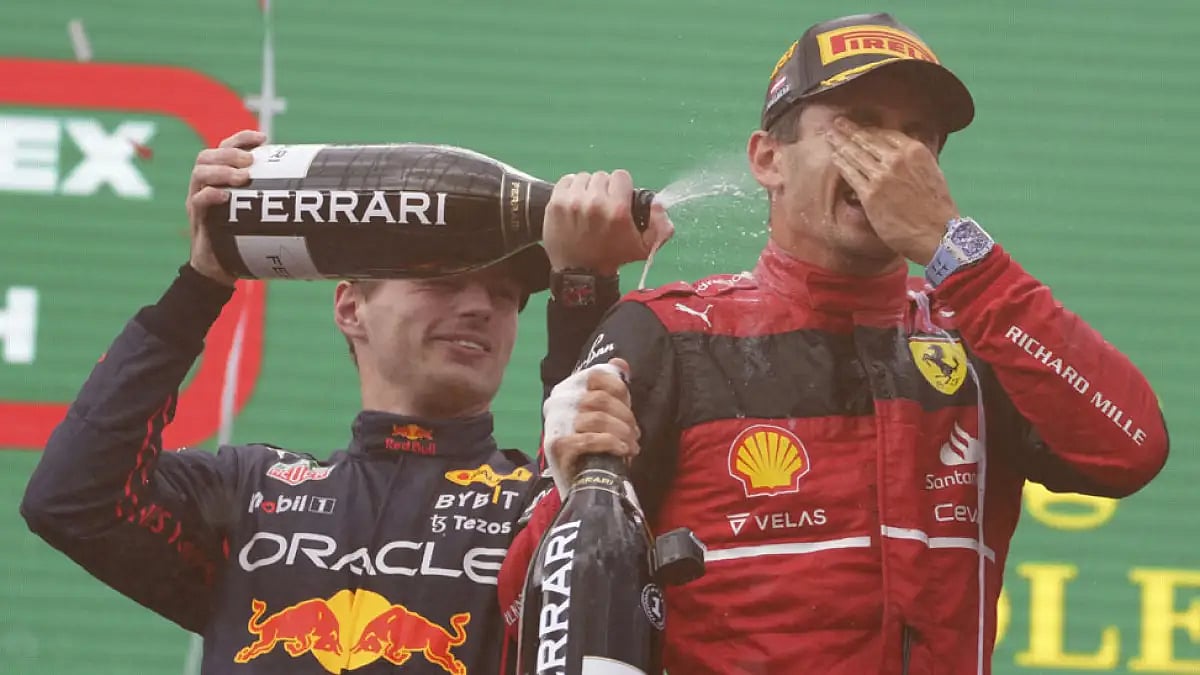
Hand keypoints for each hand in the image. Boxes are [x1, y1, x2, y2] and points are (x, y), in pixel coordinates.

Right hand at [185, 129, 266, 286]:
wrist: (222, 267)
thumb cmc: (244, 234)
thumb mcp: (259, 210)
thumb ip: (272, 195)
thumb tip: (311, 187)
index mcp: (220, 177)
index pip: (225, 147)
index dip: (241, 138)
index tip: (264, 138)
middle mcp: (205, 185)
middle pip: (207, 156)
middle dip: (230, 153)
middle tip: (250, 162)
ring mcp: (198, 200)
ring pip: (199, 173)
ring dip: (221, 171)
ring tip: (242, 177)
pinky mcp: (197, 219)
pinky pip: (197, 201)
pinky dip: (210, 195)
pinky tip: (225, 196)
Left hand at [542, 170, 673, 275]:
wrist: (581, 274)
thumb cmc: (613, 258)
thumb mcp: (645, 248)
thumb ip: (661, 226)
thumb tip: (660, 203)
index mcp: (617, 209)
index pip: (621, 176)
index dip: (621, 187)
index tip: (618, 199)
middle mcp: (594, 202)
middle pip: (602, 176)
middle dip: (604, 189)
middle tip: (602, 206)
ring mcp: (572, 201)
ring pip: (584, 178)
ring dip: (587, 188)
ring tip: (587, 205)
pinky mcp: (555, 203)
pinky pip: (566, 181)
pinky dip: (571, 188)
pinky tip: (574, 202)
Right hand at [542, 358, 639, 496]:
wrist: (583, 481)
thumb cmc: (596, 445)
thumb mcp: (606, 413)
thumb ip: (612, 388)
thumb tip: (620, 363)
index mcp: (568, 389)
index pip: (596, 375)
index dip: (619, 390)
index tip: (628, 409)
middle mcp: (558, 402)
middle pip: (600, 399)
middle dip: (625, 418)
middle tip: (634, 435)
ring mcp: (555, 425)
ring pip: (597, 418)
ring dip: (622, 434)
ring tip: (630, 446)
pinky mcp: (557, 446)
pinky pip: (589, 439)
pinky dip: (610, 444)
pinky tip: (622, 452)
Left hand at [826, 118, 957, 264]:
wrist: (937, 233)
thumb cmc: (937, 207)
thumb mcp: (933, 171)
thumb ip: (917, 157)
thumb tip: (912, 143)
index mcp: (915, 151)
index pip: (886, 133)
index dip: (869, 129)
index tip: (859, 127)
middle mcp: (897, 158)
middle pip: (867, 139)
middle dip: (849, 129)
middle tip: (837, 122)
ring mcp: (882, 175)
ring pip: (856, 153)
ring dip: (840, 142)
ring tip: (830, 134)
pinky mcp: (870, 193)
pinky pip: (851, 173)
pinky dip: (841, 163)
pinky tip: (834, 157)